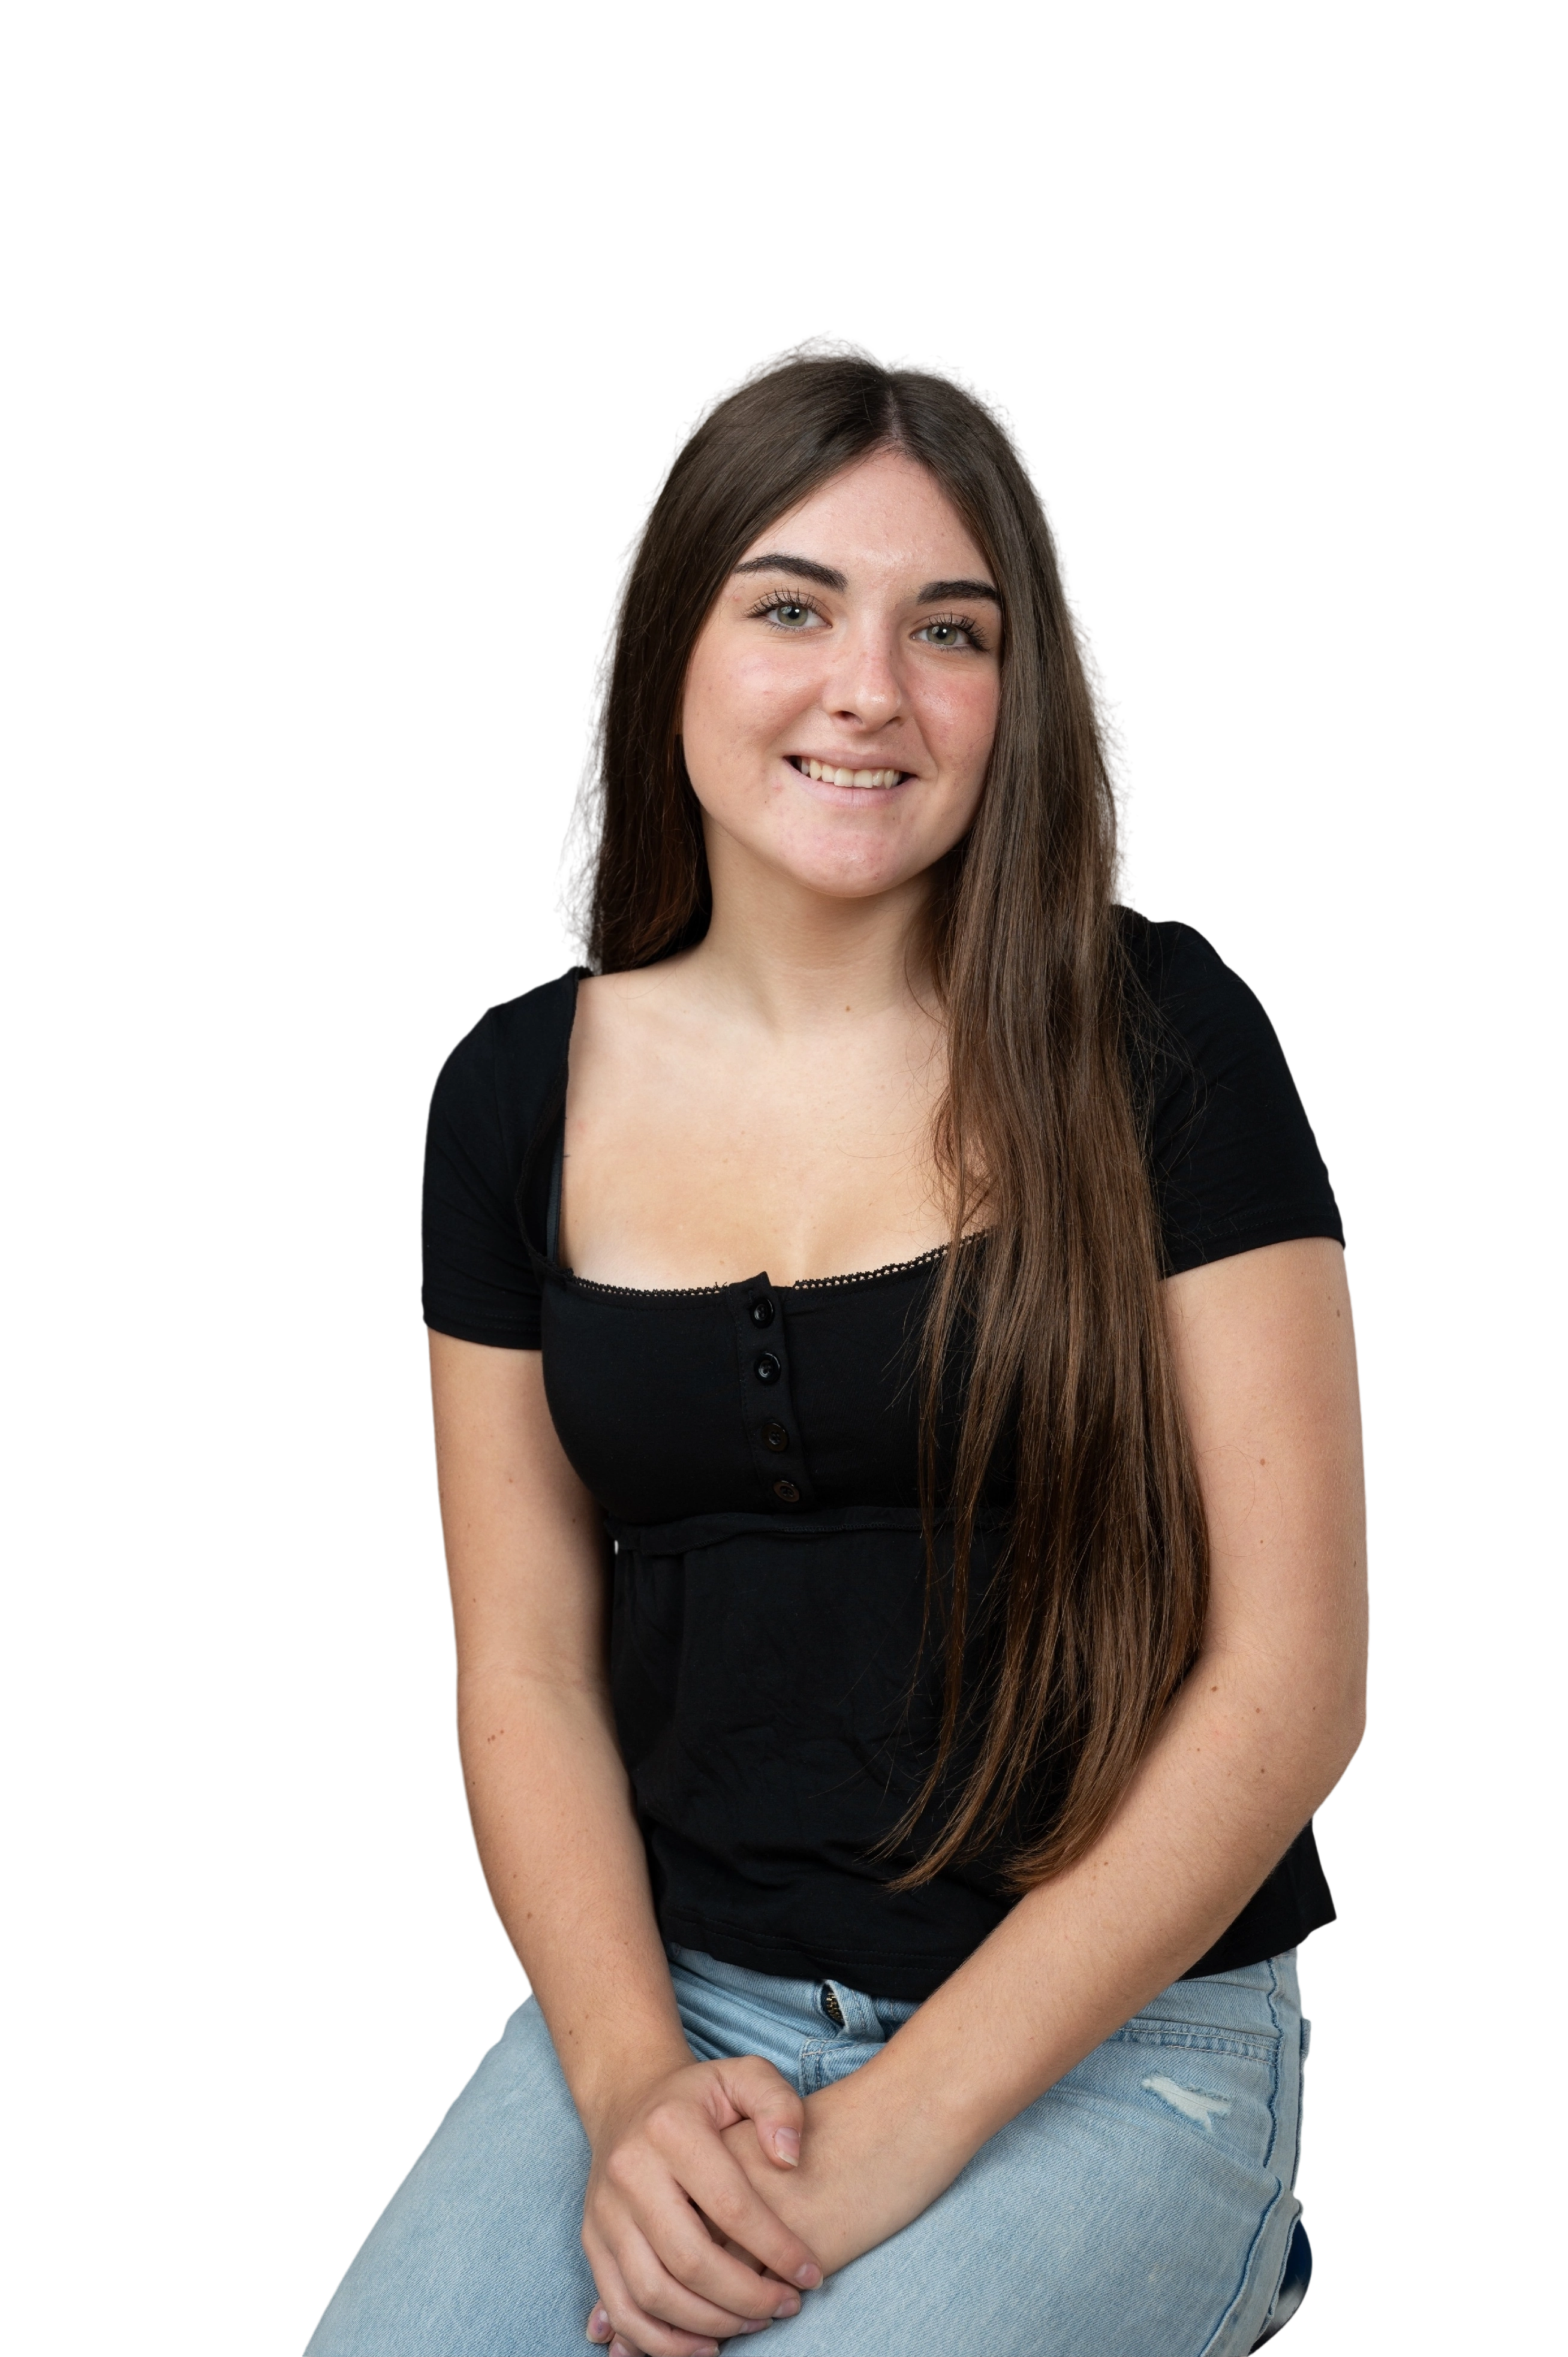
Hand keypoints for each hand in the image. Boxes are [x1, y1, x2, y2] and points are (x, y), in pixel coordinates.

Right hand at [581, 2054, 823, 2356]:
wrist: (629, 2101)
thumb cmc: (700, 2098)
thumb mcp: (745, 2077)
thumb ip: (778, 2105)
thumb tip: (790, 2158)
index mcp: (670, 2128)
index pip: (731, 2205)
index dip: (777, 2248)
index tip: (811, 2274)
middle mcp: (629, 2171)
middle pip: (690, 2259)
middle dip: (746, 2297)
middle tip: (786, 2305)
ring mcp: (604, 2211)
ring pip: (653, 2293)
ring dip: (708, 2325)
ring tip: (753, 2324)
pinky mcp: (593, 2242)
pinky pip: (622, 2308)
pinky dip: (661, 2341)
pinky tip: (705, 2346)